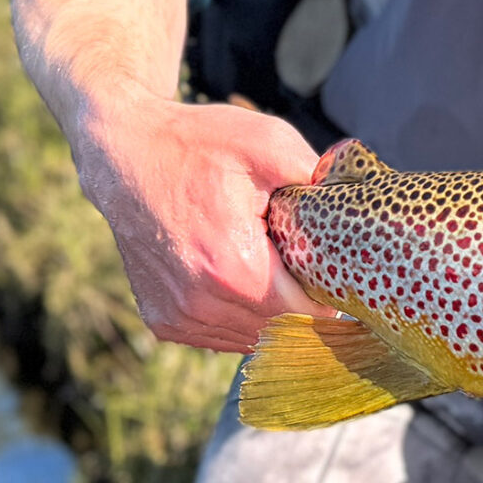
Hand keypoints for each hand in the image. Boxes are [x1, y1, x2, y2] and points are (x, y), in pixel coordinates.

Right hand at [71, 93, 329, 351]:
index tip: (339, 272)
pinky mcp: (162, 321)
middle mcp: (200, 304)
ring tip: (272, 266)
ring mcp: (177, 317)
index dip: (331, 294)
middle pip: (281, 328)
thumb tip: (356, 207)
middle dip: (303, 302)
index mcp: (233, 268)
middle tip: (308, 264)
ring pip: (251, 338)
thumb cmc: (201, 145)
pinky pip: (220, 334)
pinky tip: (242, 278)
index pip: (307, 313)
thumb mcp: (270, 144)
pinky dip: (239, 315)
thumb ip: (319, 181)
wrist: (126, 152)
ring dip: (270, 312)